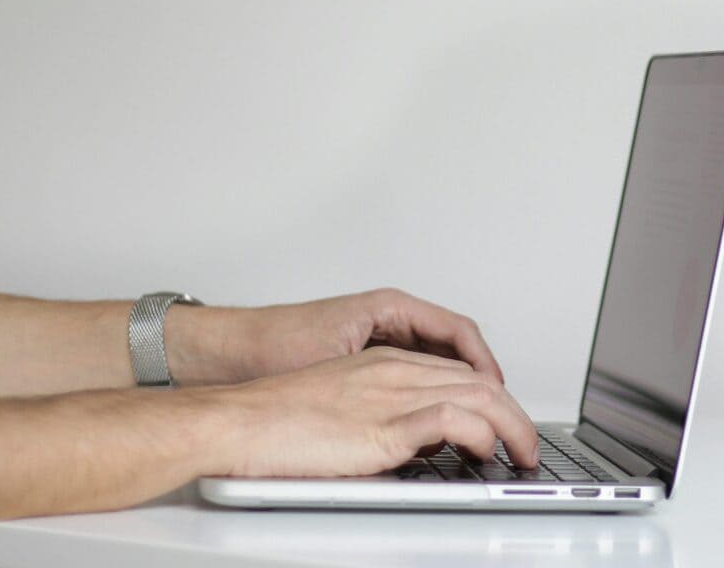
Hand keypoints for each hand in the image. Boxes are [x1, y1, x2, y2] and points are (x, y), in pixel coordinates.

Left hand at [168, 288, 504, 386]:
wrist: (226, 353)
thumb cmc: (272, 345)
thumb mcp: (340, 362)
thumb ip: (388, 378)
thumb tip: (432, 399)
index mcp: (389, 307)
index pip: (457, 330)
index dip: (484, 362)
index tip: (497, 389)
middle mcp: (389, 317)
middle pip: (454, 344)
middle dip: (478, 376)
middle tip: (495, 408)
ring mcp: (379, 336)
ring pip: (436, 360)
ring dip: (456, 384)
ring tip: (472, 414)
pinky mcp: (366, 356)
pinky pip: (414, 371)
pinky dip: (431, 391)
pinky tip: (433, 415)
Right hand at [207, 347, 539, 477]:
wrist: (237, 420)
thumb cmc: (274, 419)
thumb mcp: (342, 408)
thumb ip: (382, 416)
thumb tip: (415, 445)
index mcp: (384, 362)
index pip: (458, 370)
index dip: (492, 396)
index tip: (506, 420)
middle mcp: (395, 370)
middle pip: (479, 380)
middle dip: (515, 412)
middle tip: (527, 443)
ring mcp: (391, 394)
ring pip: (479, 395)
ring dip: (512, 426)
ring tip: (522, 453)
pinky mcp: (383, 425)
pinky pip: (453, 420)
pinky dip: (482, 434)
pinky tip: (487, 451)